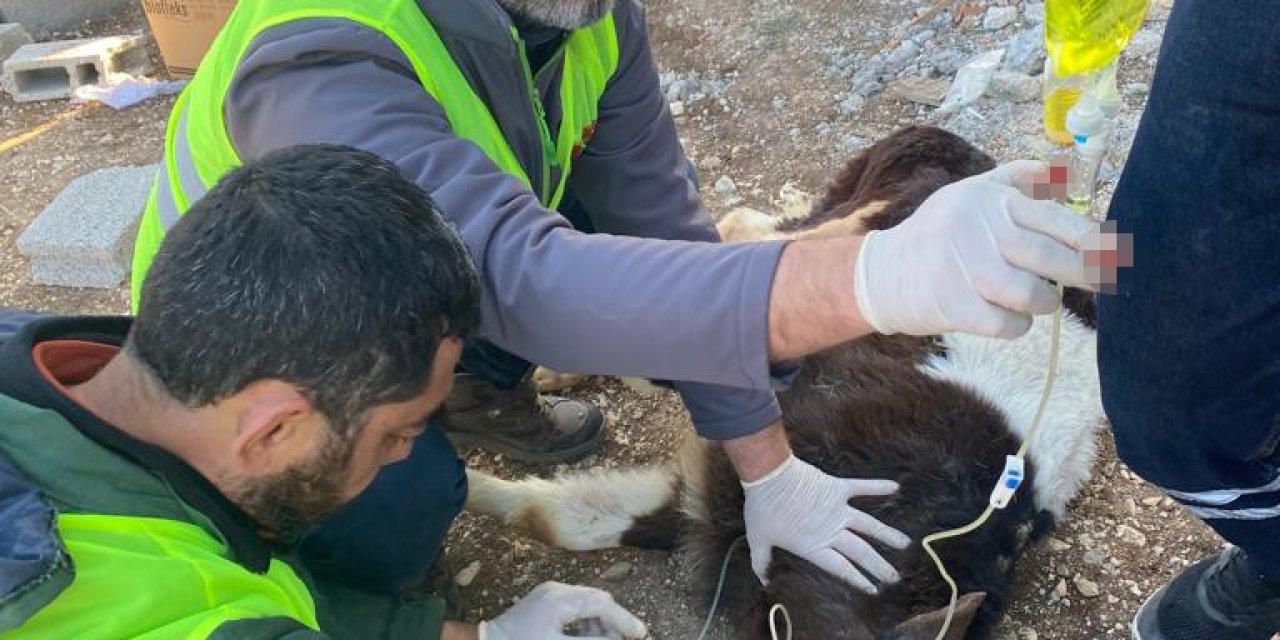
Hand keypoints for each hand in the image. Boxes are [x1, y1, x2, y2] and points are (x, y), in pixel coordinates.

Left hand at [478, 582, 646, 639]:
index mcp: (559, 599)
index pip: (601, 605)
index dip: (624, 620)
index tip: (640, 634)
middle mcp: (556, 591)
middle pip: (597, 600)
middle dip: (615, 620)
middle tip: (630, 638)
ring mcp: (549, 594)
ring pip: (587, 604)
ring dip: (600, 623)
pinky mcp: (544, 602)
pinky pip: (574, 608)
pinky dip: (586, 623)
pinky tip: (589, 637)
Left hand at [742, 454, 910, 592]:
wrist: (768, 476)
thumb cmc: (762, 508)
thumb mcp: (758, 539)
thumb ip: (761, 561)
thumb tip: (763, 579)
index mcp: (814, 546)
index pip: (842, 568)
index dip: (858, 580)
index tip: (872, 589)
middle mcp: (831, 530)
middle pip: (861, 552)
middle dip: (879, 567)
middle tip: (894, 577)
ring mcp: (837, 509)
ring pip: (869, 526)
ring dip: (888, 535)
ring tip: (906, 544)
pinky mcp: (837, 488)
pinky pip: (862, 487)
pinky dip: (878, 486)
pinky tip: (895, 486)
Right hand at [853, 160, 1097, 337]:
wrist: (882, 273)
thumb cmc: (937, 233)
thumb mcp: (969, 193)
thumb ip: (1016, 179)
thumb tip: (1063, 172)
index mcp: (989, 202)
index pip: (1054, 218)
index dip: (1090, 238)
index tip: (1112, 251)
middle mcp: (978, 231)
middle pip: (1050, 259)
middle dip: (1083, 273)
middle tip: (1099, 281)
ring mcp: (965, 270)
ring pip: (1033, 295)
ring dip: (1046, 301)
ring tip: (1041, 298)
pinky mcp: (954, 306)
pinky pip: (1008, 324)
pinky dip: (1018, 324)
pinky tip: (1010, 316)